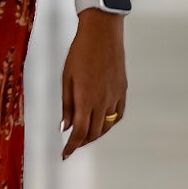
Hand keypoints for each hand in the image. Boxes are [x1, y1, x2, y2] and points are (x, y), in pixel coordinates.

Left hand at [61, 10, 126, 158]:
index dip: (72, 146)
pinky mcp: (123, 90)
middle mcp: (102, 101)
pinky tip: (103, 123)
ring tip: (85, 135)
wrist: (102, 34)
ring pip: (107, 126)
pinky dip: (110, 123)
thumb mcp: (66, 78)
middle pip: (94, 132)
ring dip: (96, 134)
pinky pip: (118, 114)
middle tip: (72, 144)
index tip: (65, 154)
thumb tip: (65, 127)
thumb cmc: (80, 53)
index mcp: (85, 98)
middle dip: (82, 142)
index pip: (80, 132)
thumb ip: (66, 105)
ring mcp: (115, 96)